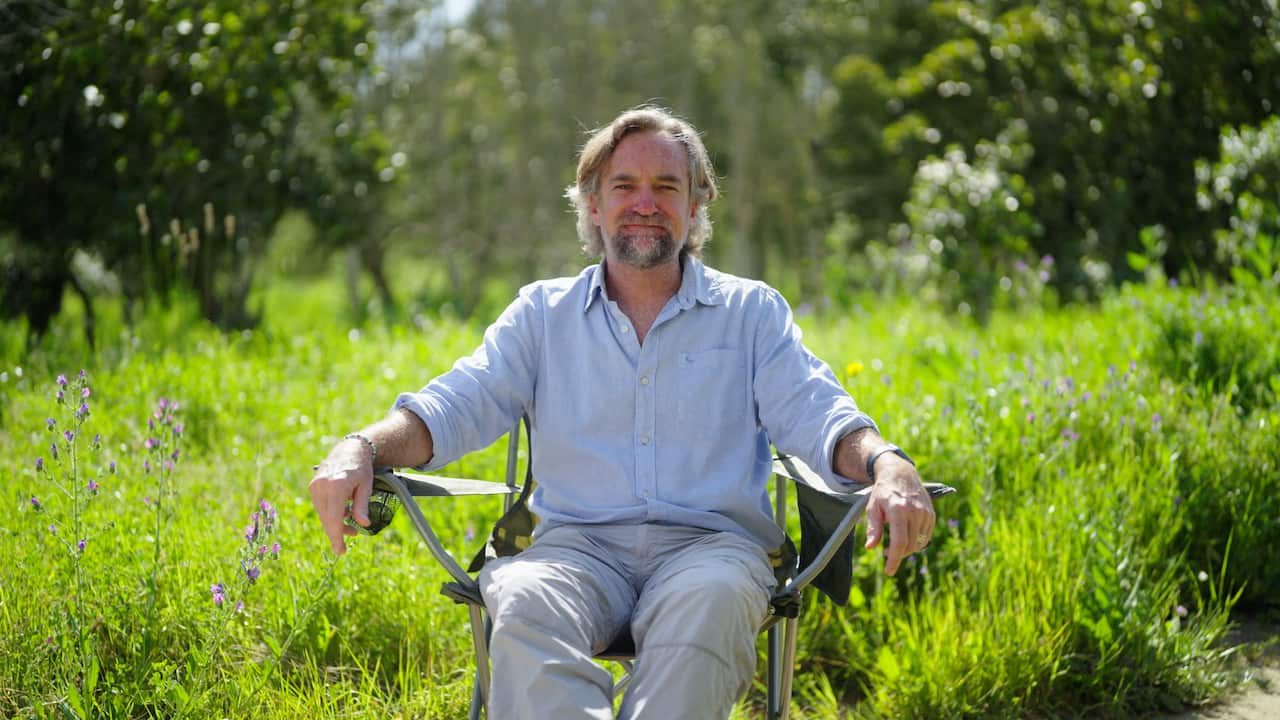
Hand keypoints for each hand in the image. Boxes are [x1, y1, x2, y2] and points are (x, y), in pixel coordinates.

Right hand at [308, 437, 374, 554]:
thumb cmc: (361, 469)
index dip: (337, 536)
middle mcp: (322, 485)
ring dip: (335, 523)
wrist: (349, 450)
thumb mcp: (366, 486)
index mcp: (336, 485)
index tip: (340, 551)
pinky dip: (331, 514)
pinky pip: (321, 507)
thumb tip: (364, 524)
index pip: (334, 517)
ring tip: (351, 527)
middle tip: (349, 542)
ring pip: (323, 514)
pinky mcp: (313, 486)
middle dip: (337, 533)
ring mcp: (315, 485)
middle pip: (327, 518)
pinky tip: (344, 513)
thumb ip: (363, 505)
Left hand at [863, 454, 934, 575]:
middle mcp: (915, 511)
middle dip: (898, 555)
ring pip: (919, 543)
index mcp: (898, 509)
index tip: (889, 571)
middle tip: (886, 553)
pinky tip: (906, 537)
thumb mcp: (872, 508)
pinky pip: (926, 537)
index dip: (894, 559)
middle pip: (909, 545)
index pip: (899, 542)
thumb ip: (873, 528)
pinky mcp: (931, 514)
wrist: (900, 474)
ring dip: (907, 549)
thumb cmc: (882, 492)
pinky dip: (916, 542)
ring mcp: (925, 513)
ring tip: (894, 544)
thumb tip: (870, 547)